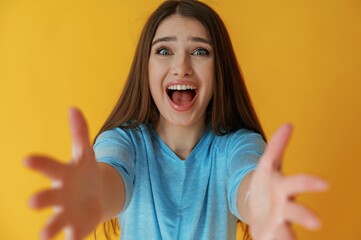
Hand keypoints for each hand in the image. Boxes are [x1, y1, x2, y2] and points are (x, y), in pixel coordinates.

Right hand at [25, 108, 102, 239]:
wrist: (96, 195)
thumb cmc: (85, 172)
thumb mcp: (86, 152)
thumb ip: (80, 132)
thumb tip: (74, 108)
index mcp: (62, 175)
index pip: (48, 167)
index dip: (39, 163)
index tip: (27, 159)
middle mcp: (59, 195)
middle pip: (47, 197)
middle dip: (40, 199)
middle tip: (32, 202)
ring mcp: (67, 213)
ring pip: (54, 222)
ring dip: (49, 228)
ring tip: (44, 235)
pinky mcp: (77, 228)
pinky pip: (72, 236)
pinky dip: (71, 239)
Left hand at [247, 124, 327, 239]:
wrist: (257, 205)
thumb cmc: (267, 183)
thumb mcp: (267, 163)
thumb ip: (277, 146)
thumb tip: (288, 124)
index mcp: (283, 187)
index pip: (298, 183)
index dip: (309, 182)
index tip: (324, 183)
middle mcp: (284, 207)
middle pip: (296, 211)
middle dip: (305, 215)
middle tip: (317, 223)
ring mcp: (277, 223)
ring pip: (285, 233)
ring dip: (287, 238)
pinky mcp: (267, 235)